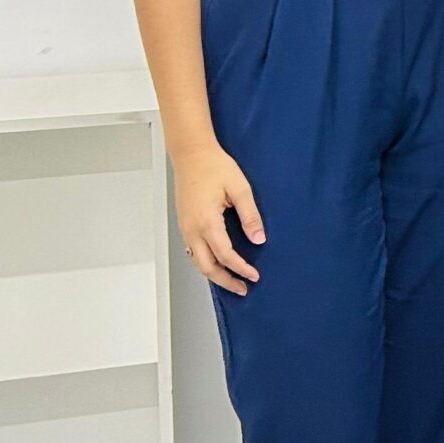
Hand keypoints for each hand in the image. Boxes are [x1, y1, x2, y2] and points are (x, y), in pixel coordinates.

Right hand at [174, 142, 264, 292]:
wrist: (191, 154)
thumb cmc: (214, 166)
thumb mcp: (240, 189)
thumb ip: (250, 216)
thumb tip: (259, 239)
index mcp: (206, 222)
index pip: (225, 255)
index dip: (240, 268)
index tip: (254, 276)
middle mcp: (192, 229)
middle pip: (206, 266)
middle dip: (225, 281)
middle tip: (243, 288)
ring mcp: (185, 227)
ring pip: (197, 261)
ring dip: (214, 274)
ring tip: (232, 280)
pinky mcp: (184, 223)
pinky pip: (193, 251)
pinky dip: (205, 262)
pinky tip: (217, 263)